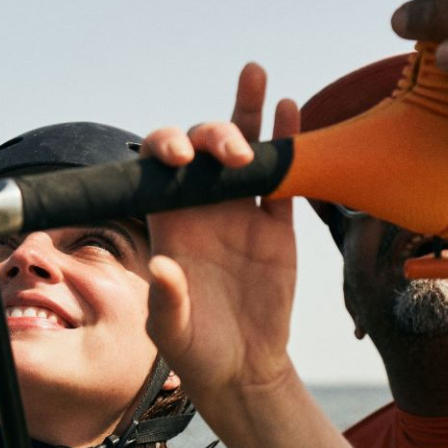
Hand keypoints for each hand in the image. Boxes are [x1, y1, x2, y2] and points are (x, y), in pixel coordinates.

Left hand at [139, 63, 299, 402]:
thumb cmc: (195, 350)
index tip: (180, 159)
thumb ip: (166, 299)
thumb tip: (163, 265)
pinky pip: (282, 178)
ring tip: (254, 76)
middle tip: (229, 152)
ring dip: (246, 112)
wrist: (244, 370)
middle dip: (211, 135)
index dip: (165, 151)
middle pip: (202, 150)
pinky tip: (289, 108)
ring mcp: (241, 213)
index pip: (158, 170)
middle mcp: (203, 209)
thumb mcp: (170, 331)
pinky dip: (286, 142)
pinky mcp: (277, 226)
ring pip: (242, 150)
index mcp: (169, 224)